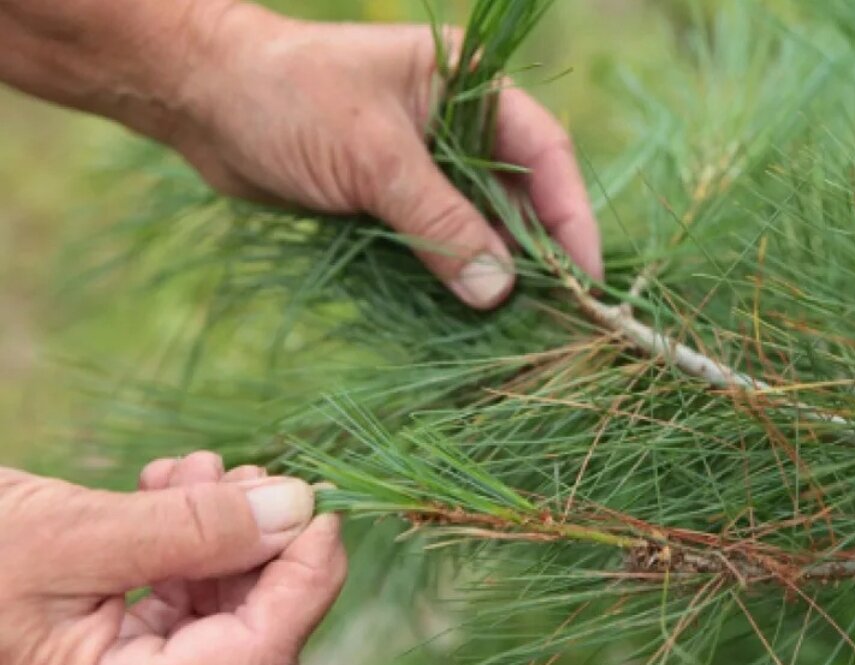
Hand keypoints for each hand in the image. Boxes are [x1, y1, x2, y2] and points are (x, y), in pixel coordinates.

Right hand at [0, 452, 345, 664]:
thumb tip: (296, 507)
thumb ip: (192, 528)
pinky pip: (170, 624)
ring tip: (191, 475)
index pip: (261, 656)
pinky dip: (183, 560)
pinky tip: (160, 497)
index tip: (321, 508)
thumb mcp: (65, 535)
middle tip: (251, 484)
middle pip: (250, 651)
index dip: (308, 578)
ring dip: (222, 548)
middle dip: (265, 559)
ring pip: (214, 634)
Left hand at [165, 8, 602, 307]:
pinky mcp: (394, 201)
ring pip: (481, 226)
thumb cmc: (289, 99)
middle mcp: (459, 126)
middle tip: (562, 316)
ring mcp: (426, 166)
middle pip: (520, 196)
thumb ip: (440, 224)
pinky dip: (455, 276)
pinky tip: (471, 312)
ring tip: (522, 325)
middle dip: (540, 254)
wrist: (204, 99)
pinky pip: (440, 243)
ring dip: (497, 272)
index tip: (587, 278)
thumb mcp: (374, 158)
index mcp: (471, 86)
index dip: (571, 216)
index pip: (544, 152)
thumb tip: (499, 292)